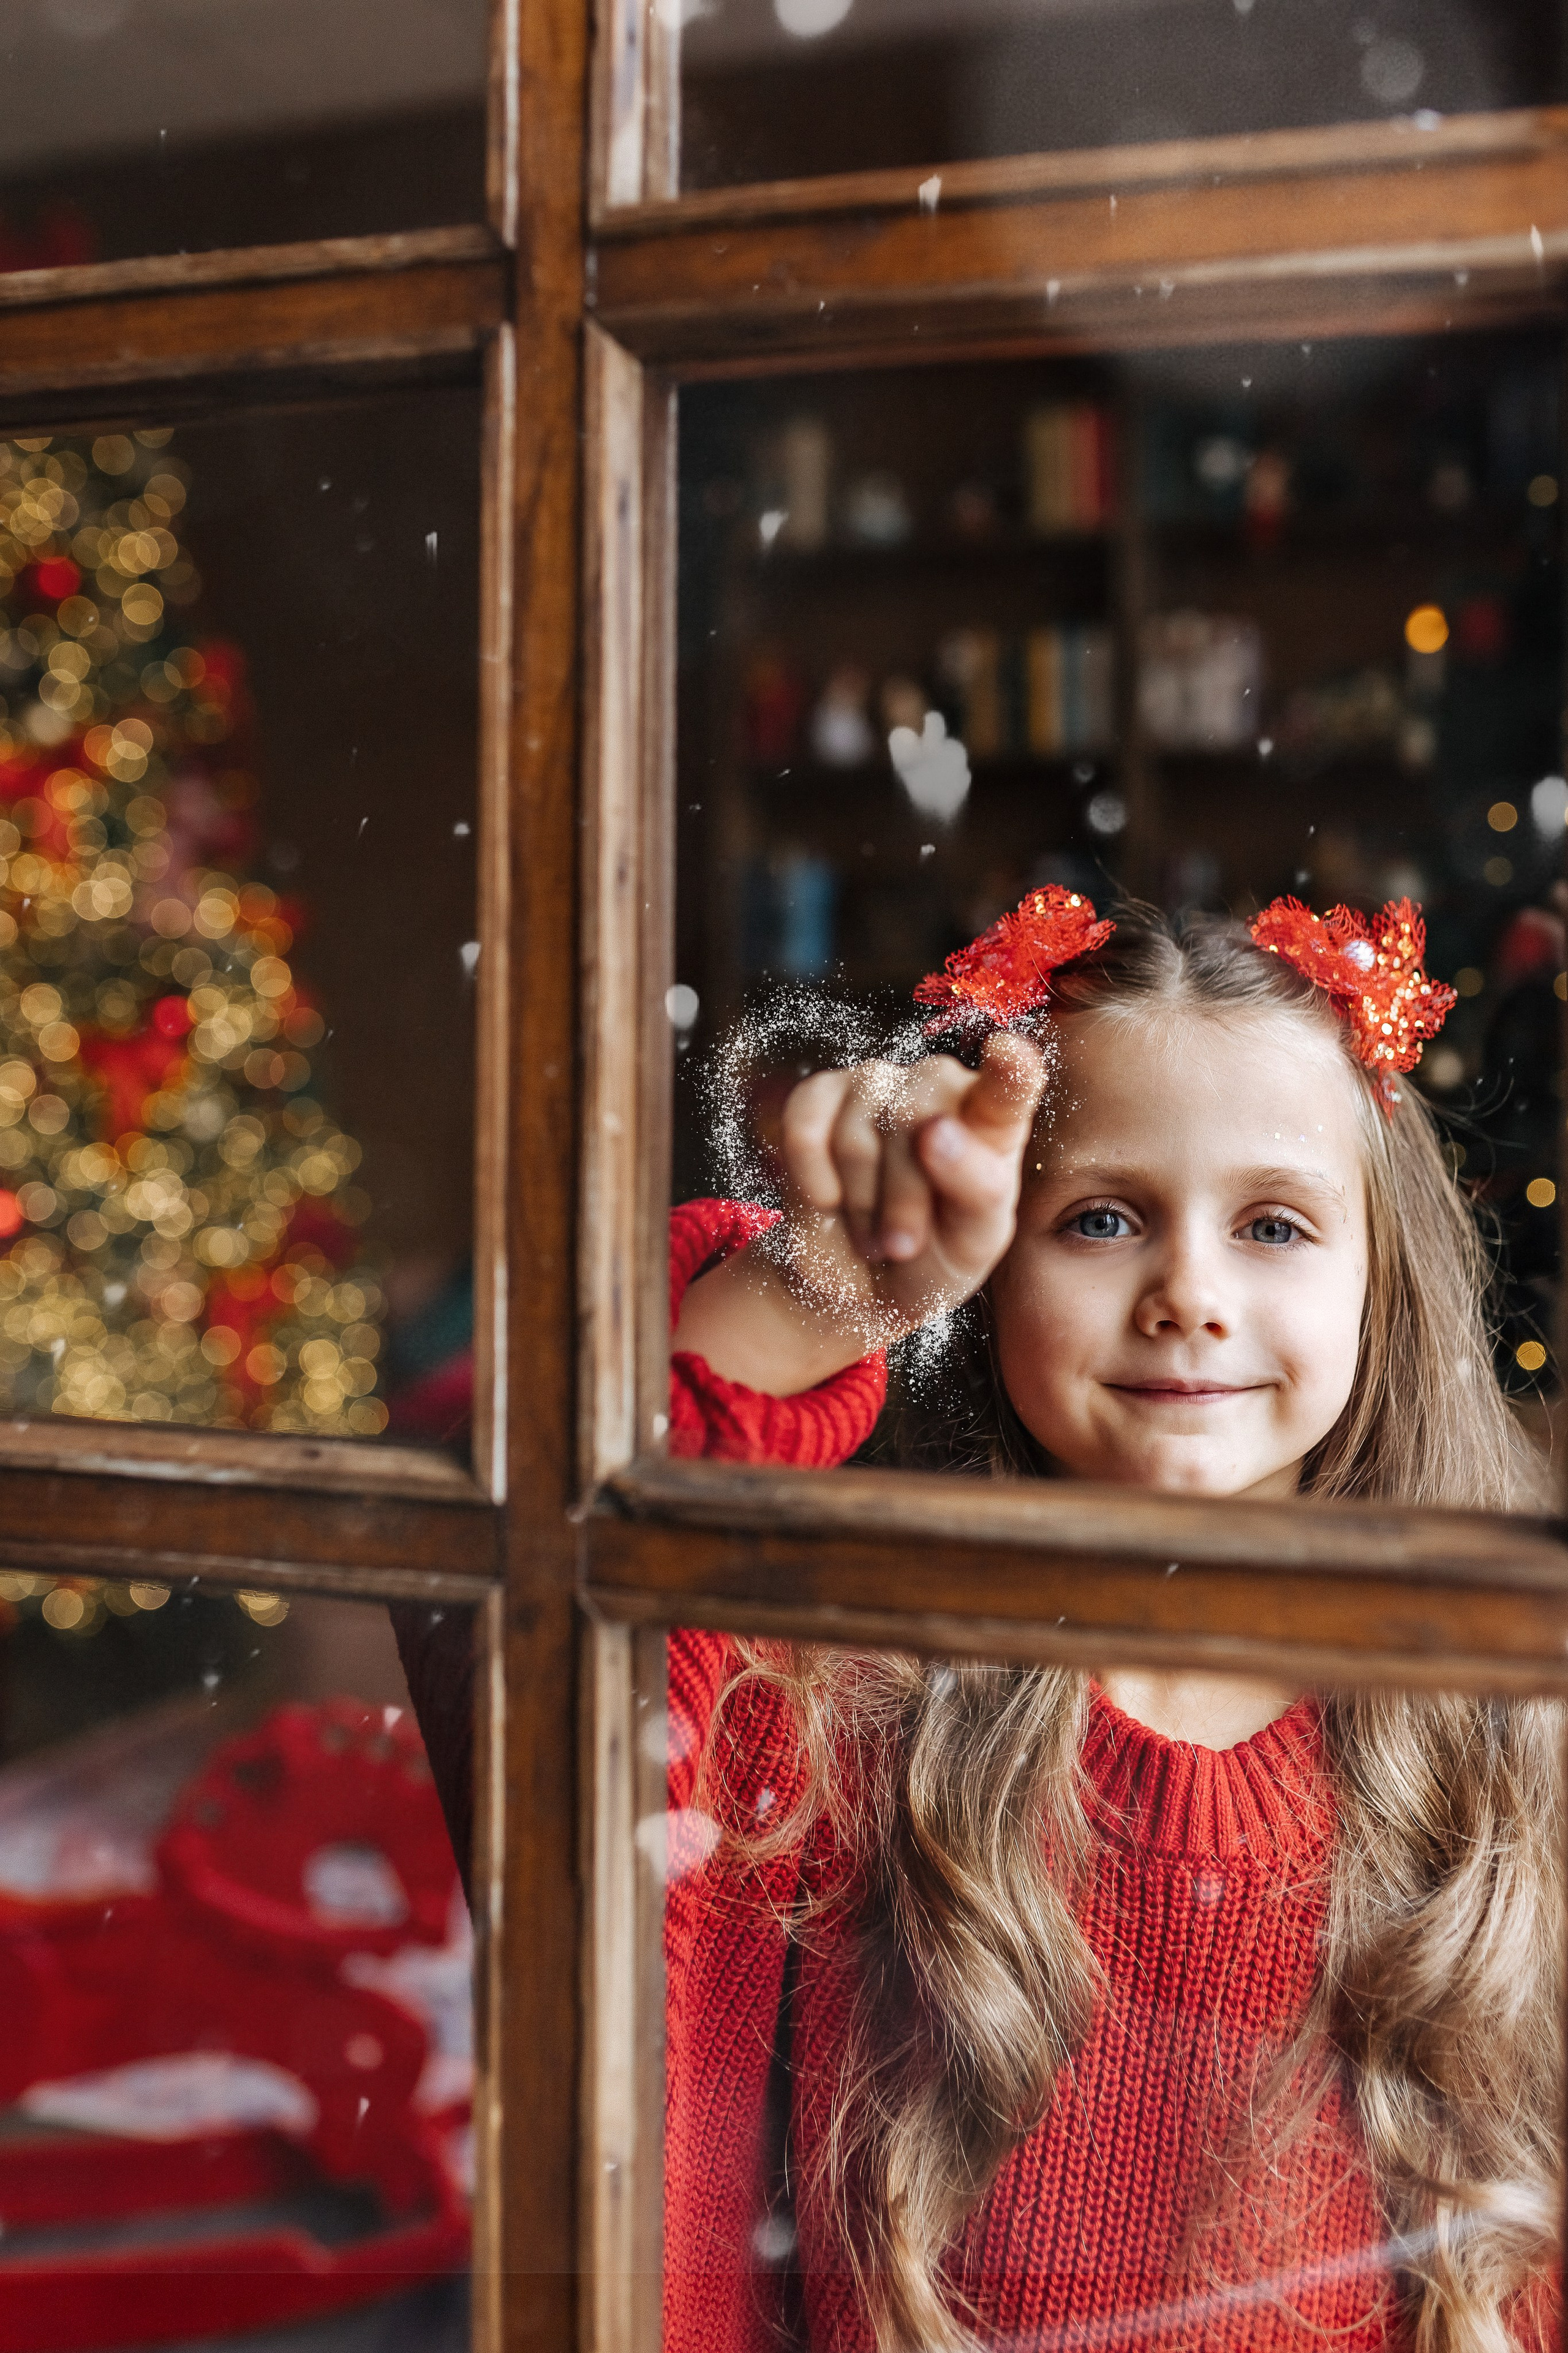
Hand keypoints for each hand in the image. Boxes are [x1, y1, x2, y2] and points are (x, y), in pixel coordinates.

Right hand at [776, 1030, 1046, 1340]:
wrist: (860, 1279)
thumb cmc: (934, 1256)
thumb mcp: (973, 1241)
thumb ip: (976, 1187)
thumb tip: (935, 1129)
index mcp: (993, 1119)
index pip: (1008, 1085)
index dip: (1008, 1069)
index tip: (1009, 1053)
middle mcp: (938, 1084)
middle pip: (912, 1120)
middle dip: (902, 1198)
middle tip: (902, 1246)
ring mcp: (876, 1082)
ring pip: (856, 1135)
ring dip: (861, 1204)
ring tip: (872, 1232)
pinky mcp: (821, 1093)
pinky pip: (806, 1127)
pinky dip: (811, 1178)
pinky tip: (829, 1199)